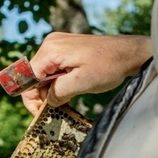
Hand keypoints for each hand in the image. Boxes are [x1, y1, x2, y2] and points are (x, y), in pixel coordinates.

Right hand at [21, 32, 151, 114]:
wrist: (129, 53)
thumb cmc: (108, 66)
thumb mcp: (81, 83)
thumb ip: (58, 92)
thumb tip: (47, 102)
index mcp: (51, 50)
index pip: (28, 77)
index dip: (32, 98)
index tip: (41, 113)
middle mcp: (51, 44)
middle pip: (34, 75)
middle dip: (42, 95)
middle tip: (57, 110)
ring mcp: (58, 45)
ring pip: (44, 74)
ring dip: (52, 90)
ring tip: (66, 101)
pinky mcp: (66, 50)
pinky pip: (54, 69)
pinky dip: (58, 83)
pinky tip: (69, 91)